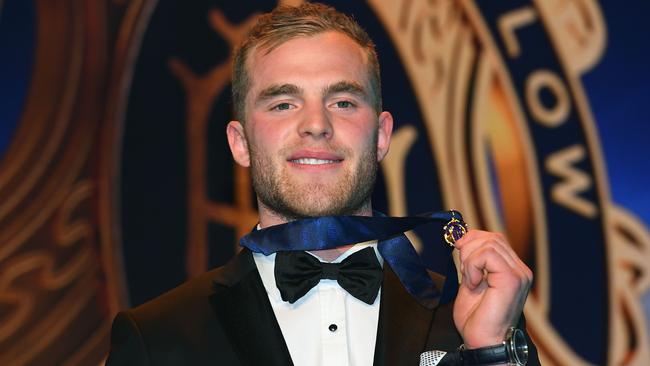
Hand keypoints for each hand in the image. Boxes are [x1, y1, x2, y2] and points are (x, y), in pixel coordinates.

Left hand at [452, 230, 532, 348]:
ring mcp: (518, 274)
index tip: (458, 250)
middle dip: (469, 248)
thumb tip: (462, 240)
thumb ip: (471, 262)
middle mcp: (519, 270)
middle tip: (463, 270)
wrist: (482, 341)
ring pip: (489, 243)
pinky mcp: (512, 278)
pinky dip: (473, 265)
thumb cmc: (476, 319)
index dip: (472, 239)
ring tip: (469, 280)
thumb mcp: (470, 281)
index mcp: (511, 270)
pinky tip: (473, 283)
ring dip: (470, 259)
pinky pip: (487, 254)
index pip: (494, 239)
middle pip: (492, 238)